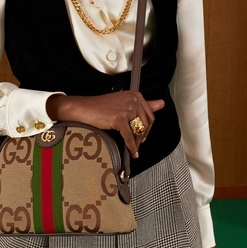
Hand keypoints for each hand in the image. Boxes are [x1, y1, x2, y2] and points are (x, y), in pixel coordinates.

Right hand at [46, 92, 164, 158]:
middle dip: (143, 135)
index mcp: (136, 95)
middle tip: (138, 144)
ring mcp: (127, 109)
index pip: (150, 114)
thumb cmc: (102, 106)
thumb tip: (162, 103)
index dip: (147, 127)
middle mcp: (133, 100)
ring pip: (139, 131)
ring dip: (137, 142)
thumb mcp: (124, 102)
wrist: (84, 108)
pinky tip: (132, 152)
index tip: (143, 135)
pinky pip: (129, 137)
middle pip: (146, 123)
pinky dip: (132, 146)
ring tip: (134, 148)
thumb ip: (144, 104)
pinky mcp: (120, 118)